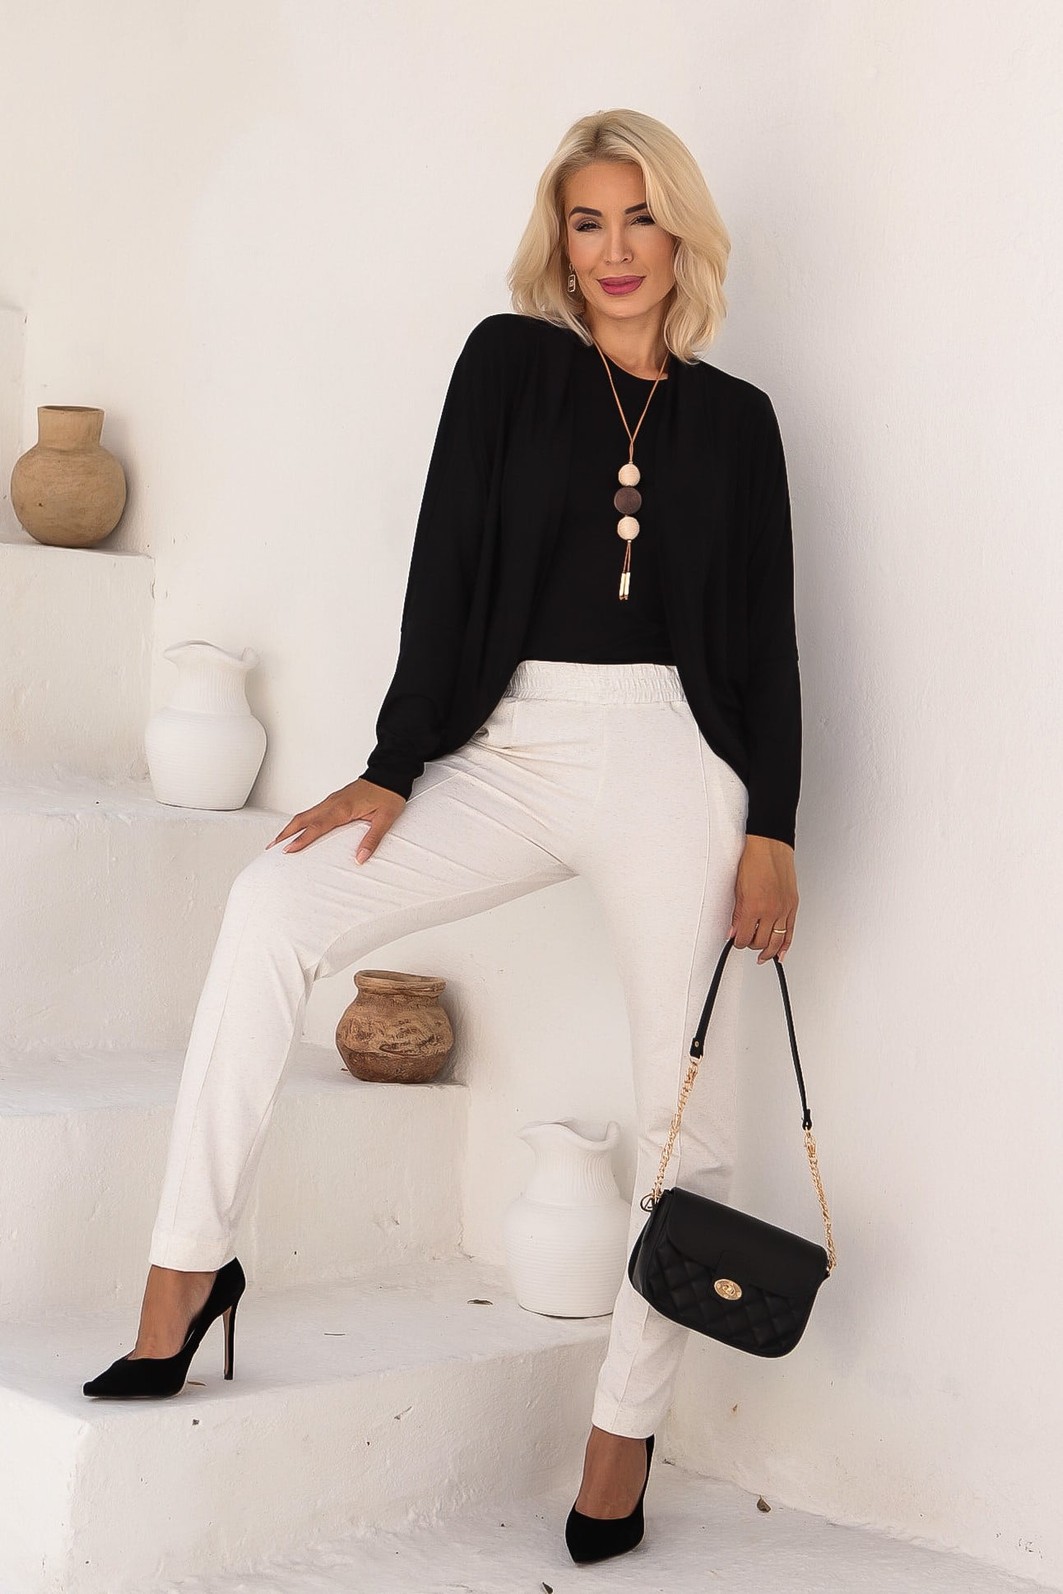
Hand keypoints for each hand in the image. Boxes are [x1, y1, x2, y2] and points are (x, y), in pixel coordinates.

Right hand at [266, 778, 406, 862]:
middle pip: (302, 819)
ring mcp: (331, 801)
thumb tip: (361, 858)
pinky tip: (297, 829)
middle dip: (284, 834)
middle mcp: (333, 803)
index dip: (301, 839)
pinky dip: (300, 822)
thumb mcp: (385, 819)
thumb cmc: (389, 794)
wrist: (391, 774)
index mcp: (342, 808)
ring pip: (304, 814)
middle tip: (271, 848)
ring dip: (289, 828)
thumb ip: (372, 839)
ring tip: (278, 842)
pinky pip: (312, 812)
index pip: (316, 826)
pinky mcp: (334, 801)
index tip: (287, 850)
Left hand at [730, 834, 798, 962]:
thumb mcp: (738, 889)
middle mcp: (771, 910)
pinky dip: (785, 945)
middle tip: (746, 942)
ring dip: (768, 951)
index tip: (735, 940)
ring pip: (777, 941)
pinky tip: (781, 953)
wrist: (770, 846)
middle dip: (752, 945)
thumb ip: (737, 914)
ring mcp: (784, 909)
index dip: (738, 942)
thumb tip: (734, 930)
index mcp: (754, 907)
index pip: (744, 937)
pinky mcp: (793, 905)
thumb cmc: (754, 861)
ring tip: (762, 955)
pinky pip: (790, 932)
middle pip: (761, 942)